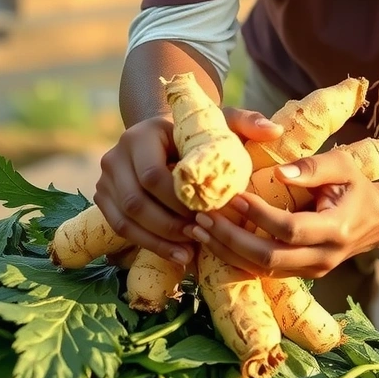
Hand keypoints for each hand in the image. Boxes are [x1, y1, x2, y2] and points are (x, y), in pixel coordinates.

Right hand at [94, 107, 281, 266]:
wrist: (166, 139)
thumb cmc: (198, 134)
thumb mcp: (221, 123)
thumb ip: (247, 123)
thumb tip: (274, 132)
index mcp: (144, 132)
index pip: (153, 174)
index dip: (178, 201)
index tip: (206, 215)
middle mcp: (118, 152)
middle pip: (136, 200)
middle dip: (168, 225)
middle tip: (198, 240)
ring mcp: (106, 176)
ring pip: (125, 218)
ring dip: (158, 240)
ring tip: (189, 254)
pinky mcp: (104, 197)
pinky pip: (119, 227)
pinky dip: (146, 244)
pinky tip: (175, 254)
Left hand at [184, 148, 378, 278]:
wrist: (377, 221)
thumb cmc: (356, 187)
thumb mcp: (343, 166)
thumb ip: (313, 166)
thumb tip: (279, 173)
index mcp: (335, 230)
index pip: (289, 229)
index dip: (258, 215)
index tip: (233, 196)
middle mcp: (322, 258)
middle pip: (268, 259)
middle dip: (230, 240)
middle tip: (202, 218)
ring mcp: (311, 271)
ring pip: (261, 271)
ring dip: (226, 251)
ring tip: (197, 230)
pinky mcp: (299, 274)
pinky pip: (262, 272)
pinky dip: (235, 257)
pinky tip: (212, 241)